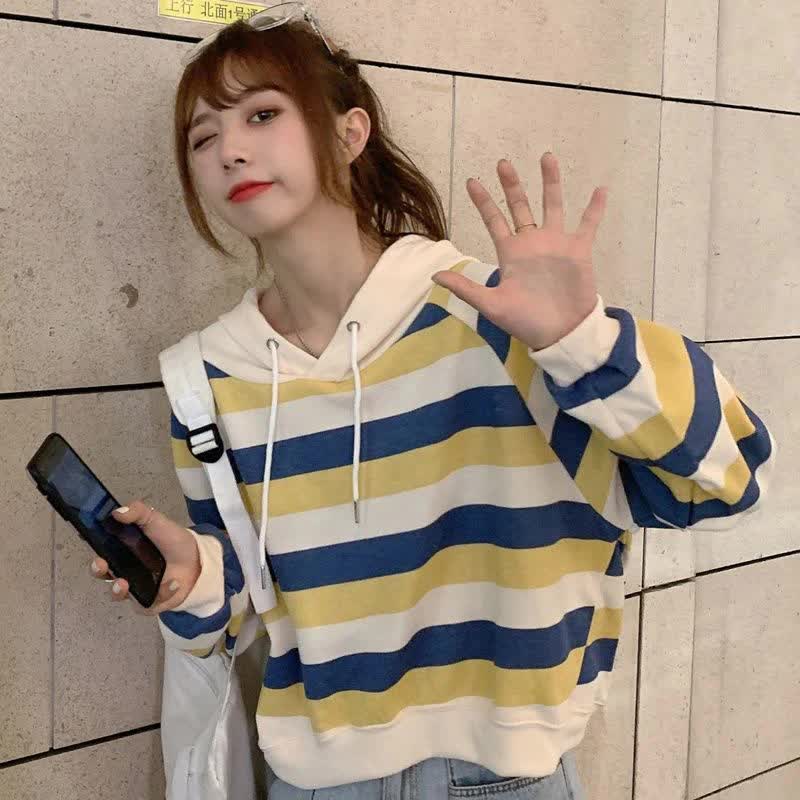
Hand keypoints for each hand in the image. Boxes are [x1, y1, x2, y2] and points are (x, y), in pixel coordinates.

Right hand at [89, 500, 200, 615]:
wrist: (198, 559)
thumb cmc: (172, 541)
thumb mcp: (156, 521)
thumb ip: (138, 513)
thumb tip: (117, 512)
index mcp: (122, 552)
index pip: (101, 552)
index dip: (93, 551)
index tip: (92, 549)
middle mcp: (124, 571)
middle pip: (103, 575)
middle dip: (98, 571)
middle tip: (102, 565)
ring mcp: (135, 589)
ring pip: (118, 595)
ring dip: (117, 590)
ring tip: (124, 583)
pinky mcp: (149, 603)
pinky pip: (148, 604)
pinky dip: (162, 593)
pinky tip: (174, 582)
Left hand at [432, 153, 608, 350]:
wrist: (560, 333)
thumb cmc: (525, 321)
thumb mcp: (491, 305)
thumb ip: (466, 288)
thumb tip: (434, 275)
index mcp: (510, 253)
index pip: (494, 221)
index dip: (483, 202)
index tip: (472, 182)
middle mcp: (532, 243)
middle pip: (520, 206)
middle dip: (512, 185)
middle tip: (503, 162)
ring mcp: (556, 244)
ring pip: (553, 206)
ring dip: (550, 182)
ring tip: (547, 157)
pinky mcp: (579, 251)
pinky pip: (588, 225)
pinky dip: (595, 209)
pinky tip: (600, 189)